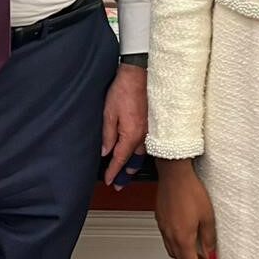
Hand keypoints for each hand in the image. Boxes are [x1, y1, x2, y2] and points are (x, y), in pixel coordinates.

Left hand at [101, 62, 146, 186]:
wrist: (137, 74)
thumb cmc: (123, 90)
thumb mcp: (109, 113)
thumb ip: (108, 135)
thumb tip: (106, 151)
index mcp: (131, 135)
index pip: (120, 159)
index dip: (113, 171)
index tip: (109, 180)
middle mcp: (143, 136)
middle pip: (134, 160)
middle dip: (125, 173)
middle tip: (119, 183)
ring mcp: (149, 129)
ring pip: (142, 153)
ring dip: (134, 164)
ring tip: (127, 172)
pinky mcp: (152, 122)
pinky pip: (146, 143)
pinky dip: (140, 152)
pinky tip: (136, 152)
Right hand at [155, 159, 216, 258]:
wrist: (174, 172)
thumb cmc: (189, 189)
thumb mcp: (207, 215)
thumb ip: (209, 238)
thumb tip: (211, 252)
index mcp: (183, 238)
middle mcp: (170, 235)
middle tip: (202, 257)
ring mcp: (163, 227)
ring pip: (171, 249)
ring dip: (182, 252)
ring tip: (193, 246)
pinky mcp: (159, 218)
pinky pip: (166, 237)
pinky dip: (174, 240)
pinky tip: (182, 231)